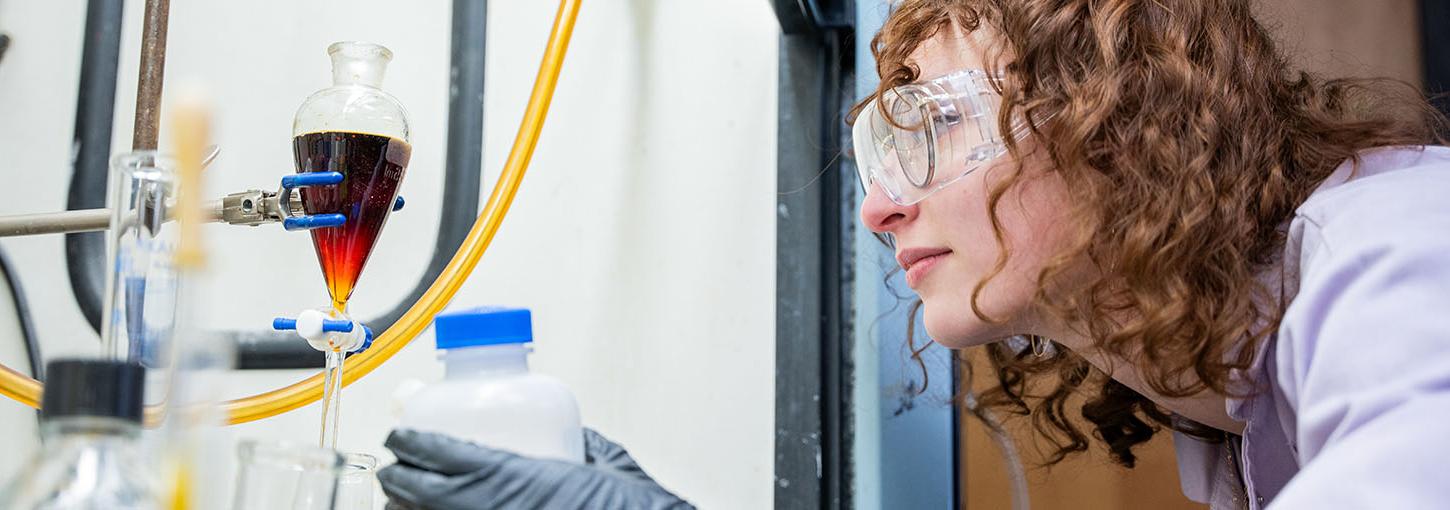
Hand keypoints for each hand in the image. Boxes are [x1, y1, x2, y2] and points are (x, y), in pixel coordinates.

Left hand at [379, 428, 693, 509]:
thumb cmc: (624, 507)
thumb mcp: (603, 462)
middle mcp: (482, 508)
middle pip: (413, 489)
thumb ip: (580, 444)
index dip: (409, 440)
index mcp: (505, 473)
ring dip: (407, 508)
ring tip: (405, 502)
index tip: (403, 434)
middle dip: (399, 477)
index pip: (434, 449)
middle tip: (398, 467)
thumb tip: (574, 437)